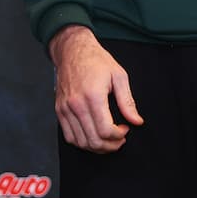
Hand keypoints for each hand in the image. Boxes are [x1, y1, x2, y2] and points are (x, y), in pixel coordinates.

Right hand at [48, 26, 143, 152]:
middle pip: (93, 140)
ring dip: (97, 147)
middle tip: (120, 138)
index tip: (125, 129)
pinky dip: (82, 142)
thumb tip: (136, 121)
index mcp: (93, 96)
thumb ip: (127, 101)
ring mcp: (65, 109)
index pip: (105, 131)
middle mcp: (76, 104)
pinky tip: (93, 136)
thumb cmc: (96, 60)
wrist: (72, 50)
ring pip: (81, 142)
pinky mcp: (59, 110)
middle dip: (111, 145)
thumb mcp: (118, 75)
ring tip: (108, 139)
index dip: (119, 136)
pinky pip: (69, 136)